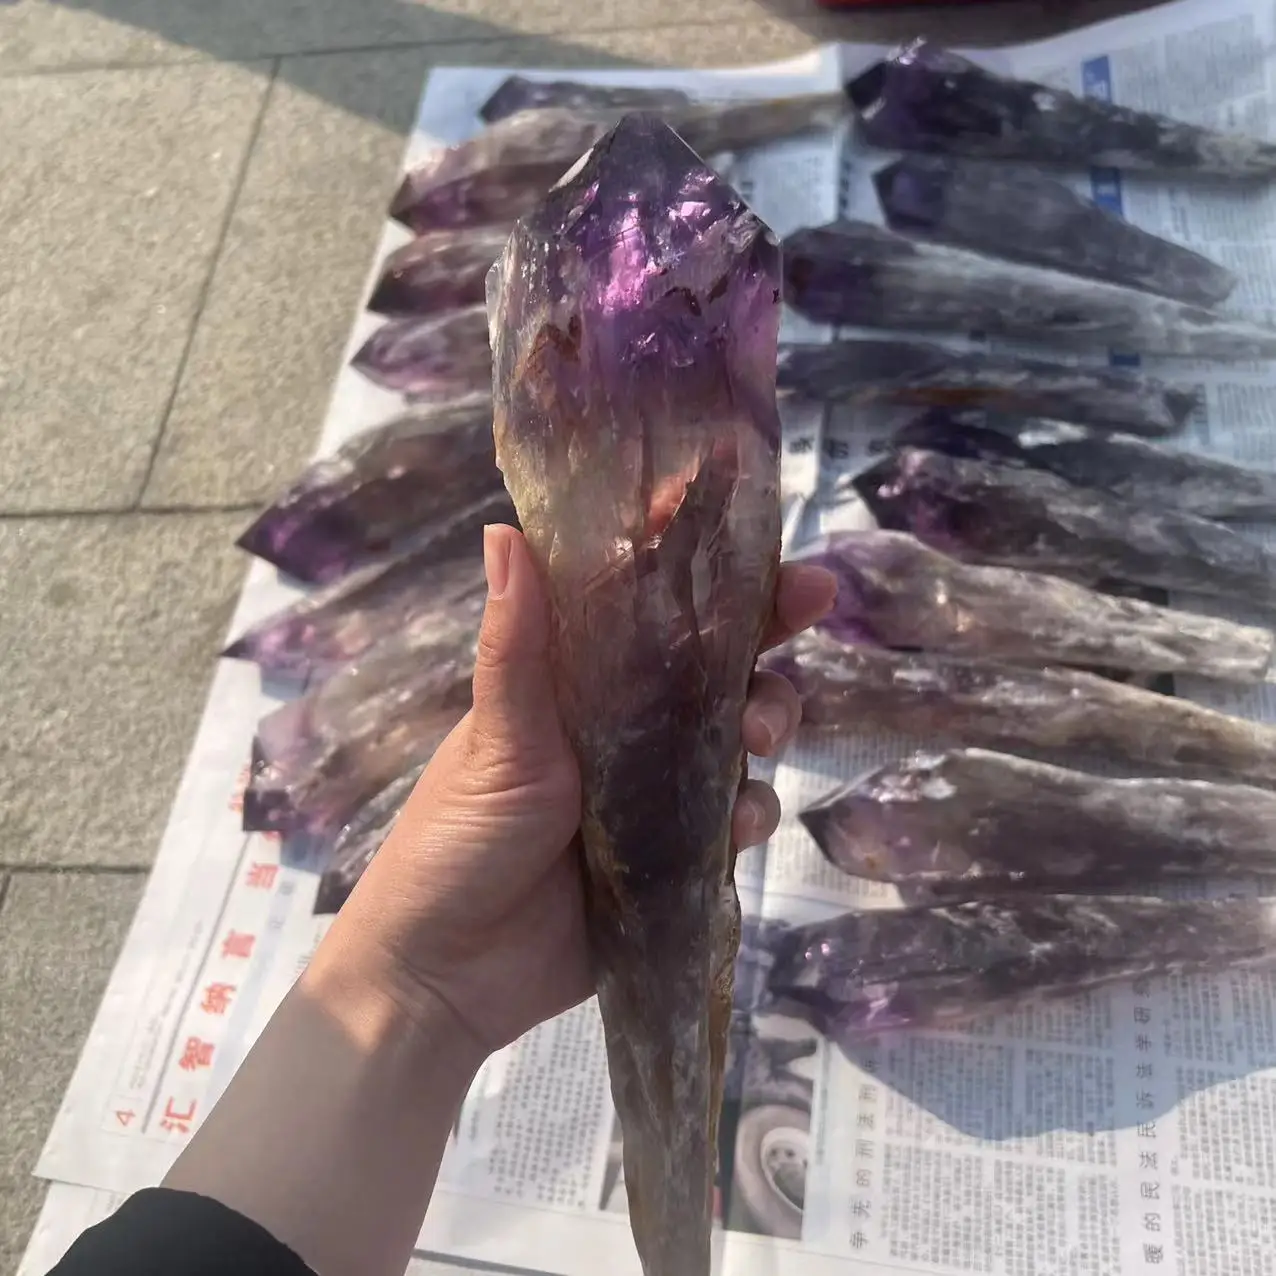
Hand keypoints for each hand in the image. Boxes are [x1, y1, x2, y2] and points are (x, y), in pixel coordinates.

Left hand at [329, 523, 836, 1061]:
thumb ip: (516, 647)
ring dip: (768, 721)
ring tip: (756, 739)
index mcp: (582, 679)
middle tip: (800, 622)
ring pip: (741, 735)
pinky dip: (750, 815)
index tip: (772, 546)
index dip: (716, 570)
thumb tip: (504, 530)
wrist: (449, 972)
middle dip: (769, 640)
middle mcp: (630, 722)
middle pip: (721, 663)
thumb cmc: (456, 838)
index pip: (657, 605)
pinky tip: (739, 827)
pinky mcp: (678, 853)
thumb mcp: (494, 741)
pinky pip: (735, 819)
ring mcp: (659, 788)